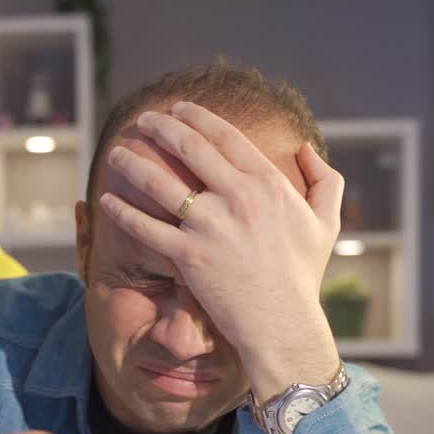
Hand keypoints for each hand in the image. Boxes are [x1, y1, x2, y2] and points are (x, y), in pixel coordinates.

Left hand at [99, 101, 342, 398]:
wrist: (283, 324)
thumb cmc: (302, 276)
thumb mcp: (327, 222)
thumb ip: (325, 179)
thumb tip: (305, 147)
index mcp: (269, 183)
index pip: (225, 137)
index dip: (197, 117)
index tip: (179, 109)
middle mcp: (239, 197)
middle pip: (190, 148)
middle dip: (161, 127)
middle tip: (143, 120)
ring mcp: (212, 225)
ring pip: (160, 182)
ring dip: (133, 162)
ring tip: (116, 153)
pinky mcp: (189, 255)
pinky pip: (146, 228)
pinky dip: (123, 211)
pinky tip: (106, 199)